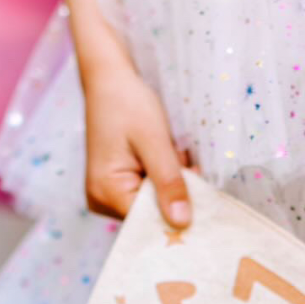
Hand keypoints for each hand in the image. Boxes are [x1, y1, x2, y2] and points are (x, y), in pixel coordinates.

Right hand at [82, 61, 190, 228]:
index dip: (179, 212)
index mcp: (105, 193)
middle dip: (176, 192)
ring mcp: (107, 195)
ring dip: (171, 183)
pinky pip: (149, 192)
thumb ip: (169, 182)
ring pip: (155, 203)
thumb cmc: (128, 103)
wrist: (110, 79)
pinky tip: (164, 156)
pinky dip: (163, 177)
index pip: (150, 222)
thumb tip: (182, 223)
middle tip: (182, 159)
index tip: (202, 195)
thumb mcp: (154, 140)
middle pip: (152, 215)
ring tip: (170, 152)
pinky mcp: (116, 186)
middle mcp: (102, 201)